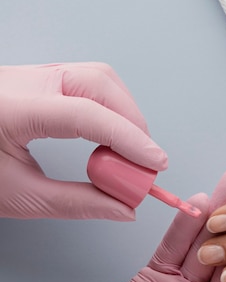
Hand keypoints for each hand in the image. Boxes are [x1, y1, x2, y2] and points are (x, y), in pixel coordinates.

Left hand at [0, 62, 166, 219]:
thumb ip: (76, 203)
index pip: (86, 114)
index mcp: (12, 108)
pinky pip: (88, 80)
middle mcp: (25, 80)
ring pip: (98, 77)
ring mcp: (32, 73)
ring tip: (128, 148)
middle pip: (100, 84)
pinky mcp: (39, 76)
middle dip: (132, 122)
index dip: (128, 140)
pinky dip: (109, 104)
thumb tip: (124, 208)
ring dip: (124, 110)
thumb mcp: (17, 196)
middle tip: (142, 161)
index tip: (154, 165)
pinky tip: (109, 131)